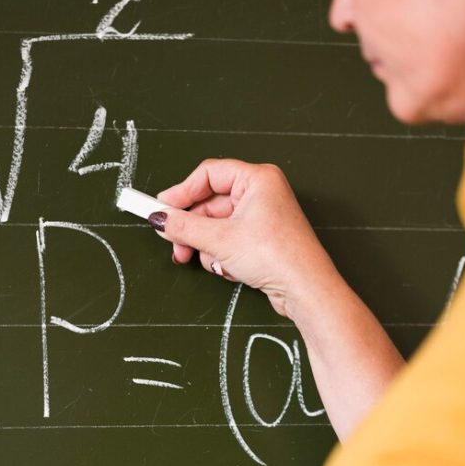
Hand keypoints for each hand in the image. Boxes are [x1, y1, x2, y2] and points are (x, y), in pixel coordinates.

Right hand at [154, 159, 335, 320]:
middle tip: (174, 243)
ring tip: (212, 262)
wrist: (305, 290)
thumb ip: (184, 226)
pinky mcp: (261, 241)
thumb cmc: (277, 255)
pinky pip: (229, 242)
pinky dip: (223, 256)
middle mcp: (261, 194)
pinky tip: (230, 268)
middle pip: (210, 204)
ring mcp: (262, 218)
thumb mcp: (220, 239)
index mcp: (257, 179)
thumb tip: (160, 219)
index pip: (208, 175)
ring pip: (217, 227)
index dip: (182, 192)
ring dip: (208, 247)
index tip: (160, 208)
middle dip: (192, 228)